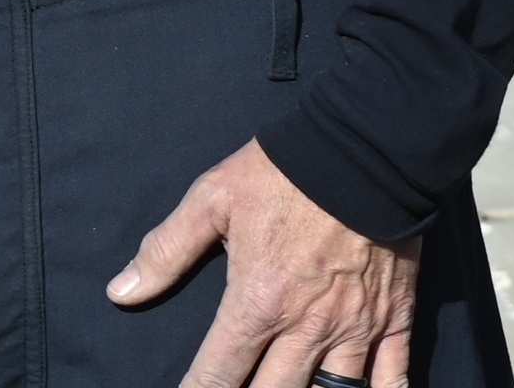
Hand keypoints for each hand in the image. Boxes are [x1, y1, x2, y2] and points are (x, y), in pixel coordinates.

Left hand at [110, 137, 419, 387]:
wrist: (364, 148)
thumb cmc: (283, 173)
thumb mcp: (212, 199)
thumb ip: (166, 250)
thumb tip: (120, 292)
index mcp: (258, 302)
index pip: (218, 373)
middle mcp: (305, 328)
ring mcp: (354, 329)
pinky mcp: (392, 319)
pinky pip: (392, 379)